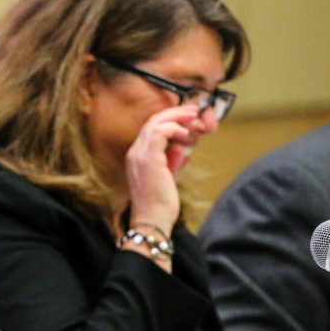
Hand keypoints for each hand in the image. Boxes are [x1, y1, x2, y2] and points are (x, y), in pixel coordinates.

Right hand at [123, 104, 203, 233]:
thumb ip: (173, 162)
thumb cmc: (160, 203)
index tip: (188, 119)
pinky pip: (160, 132)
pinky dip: (175, 128)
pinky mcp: (148, 159)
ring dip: (177, 117)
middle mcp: (135, 152)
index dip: (170, 119)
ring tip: (193, 118)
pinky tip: (186, 134)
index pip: (151, 129)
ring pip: (155, 123)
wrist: (153, 218)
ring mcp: (140, 154)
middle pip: (153, 121)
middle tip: (194, 111)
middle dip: (175, 113)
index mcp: (137, 156)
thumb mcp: (169, 177)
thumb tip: (183, 150)